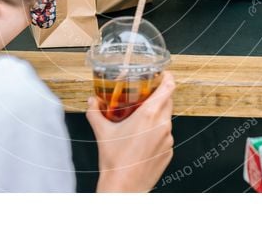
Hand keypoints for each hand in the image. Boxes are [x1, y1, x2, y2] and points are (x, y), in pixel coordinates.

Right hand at [86, 72, 174, 191]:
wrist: (124, 187)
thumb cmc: (115, 161)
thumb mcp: (102, 132)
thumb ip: (95, 112)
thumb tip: (92, 101)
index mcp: (149, 115)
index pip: (168, 88)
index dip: (168, 78)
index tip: (163, 74)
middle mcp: (162, 125)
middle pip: (168, 101)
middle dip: (159, 96)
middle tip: (146, 95)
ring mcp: (168, 139)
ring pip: (166, 119)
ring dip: (157, 116)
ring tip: (140, 120)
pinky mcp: (169, 151)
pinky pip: (165, 135)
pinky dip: (157, 133)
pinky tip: (142, 140)